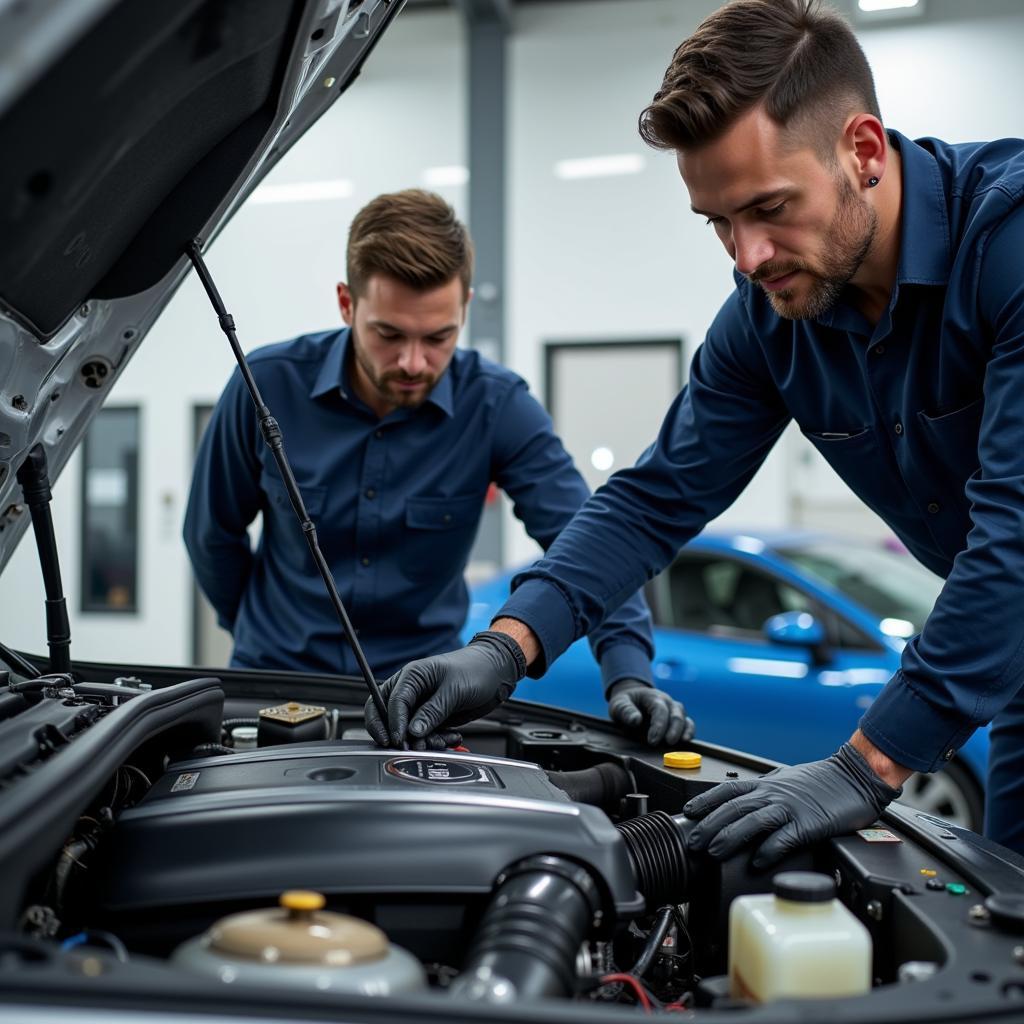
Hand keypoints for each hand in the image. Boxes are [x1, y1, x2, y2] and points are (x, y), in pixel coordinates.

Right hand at [364, 631, 525, 748]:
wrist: (496, 673)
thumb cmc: (476, 669)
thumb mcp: (454, 690)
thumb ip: (432, 711)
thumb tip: (412, 731)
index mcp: (412, 676)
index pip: (392, 701)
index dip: (392, 723)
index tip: (399, 740)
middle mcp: (412, 691)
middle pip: (387, 716)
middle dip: (398, 735)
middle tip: (411, 748)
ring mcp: (421, 706)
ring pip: (408, 731)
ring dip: (423, 741)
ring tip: (443, 741)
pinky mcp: (432, 717)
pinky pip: (425, 735)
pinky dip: (436, 740)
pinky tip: (452, 737)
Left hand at [607, 680, 693, 746]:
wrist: (632, 700)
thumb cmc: (625, 703)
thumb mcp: (619, 704)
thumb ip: (626, 711)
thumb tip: (636, 720)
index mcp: (653, 697)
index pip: (660, 710)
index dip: (658, 725)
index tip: (652, 741)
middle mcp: (667, 702)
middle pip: (676, 714)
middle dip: (673, 730)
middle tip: (668, 743)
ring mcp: (674, 710)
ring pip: (684, 719)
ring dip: (684, 732)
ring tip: (681, 743)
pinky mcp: (678, 720)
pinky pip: (688, 725)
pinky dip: (689, 733)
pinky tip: (686, 743)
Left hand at [684, 742, 901, 867]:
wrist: (854, 777)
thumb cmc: (822, 780)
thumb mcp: (785, 778)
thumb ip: (764, 789)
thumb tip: (744, 798)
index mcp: (766, 784)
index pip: (727, 790)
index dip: (705, 800)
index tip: (688, 811)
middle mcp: (773, 794)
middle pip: (733, 808)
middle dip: (709, 825)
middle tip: (693, 841)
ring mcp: (790, 808)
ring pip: (752, 821)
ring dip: (730, 837)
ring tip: (714, 852)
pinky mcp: (809, 824)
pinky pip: (784, 838)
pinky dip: (768, 849)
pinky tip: (756, 862)